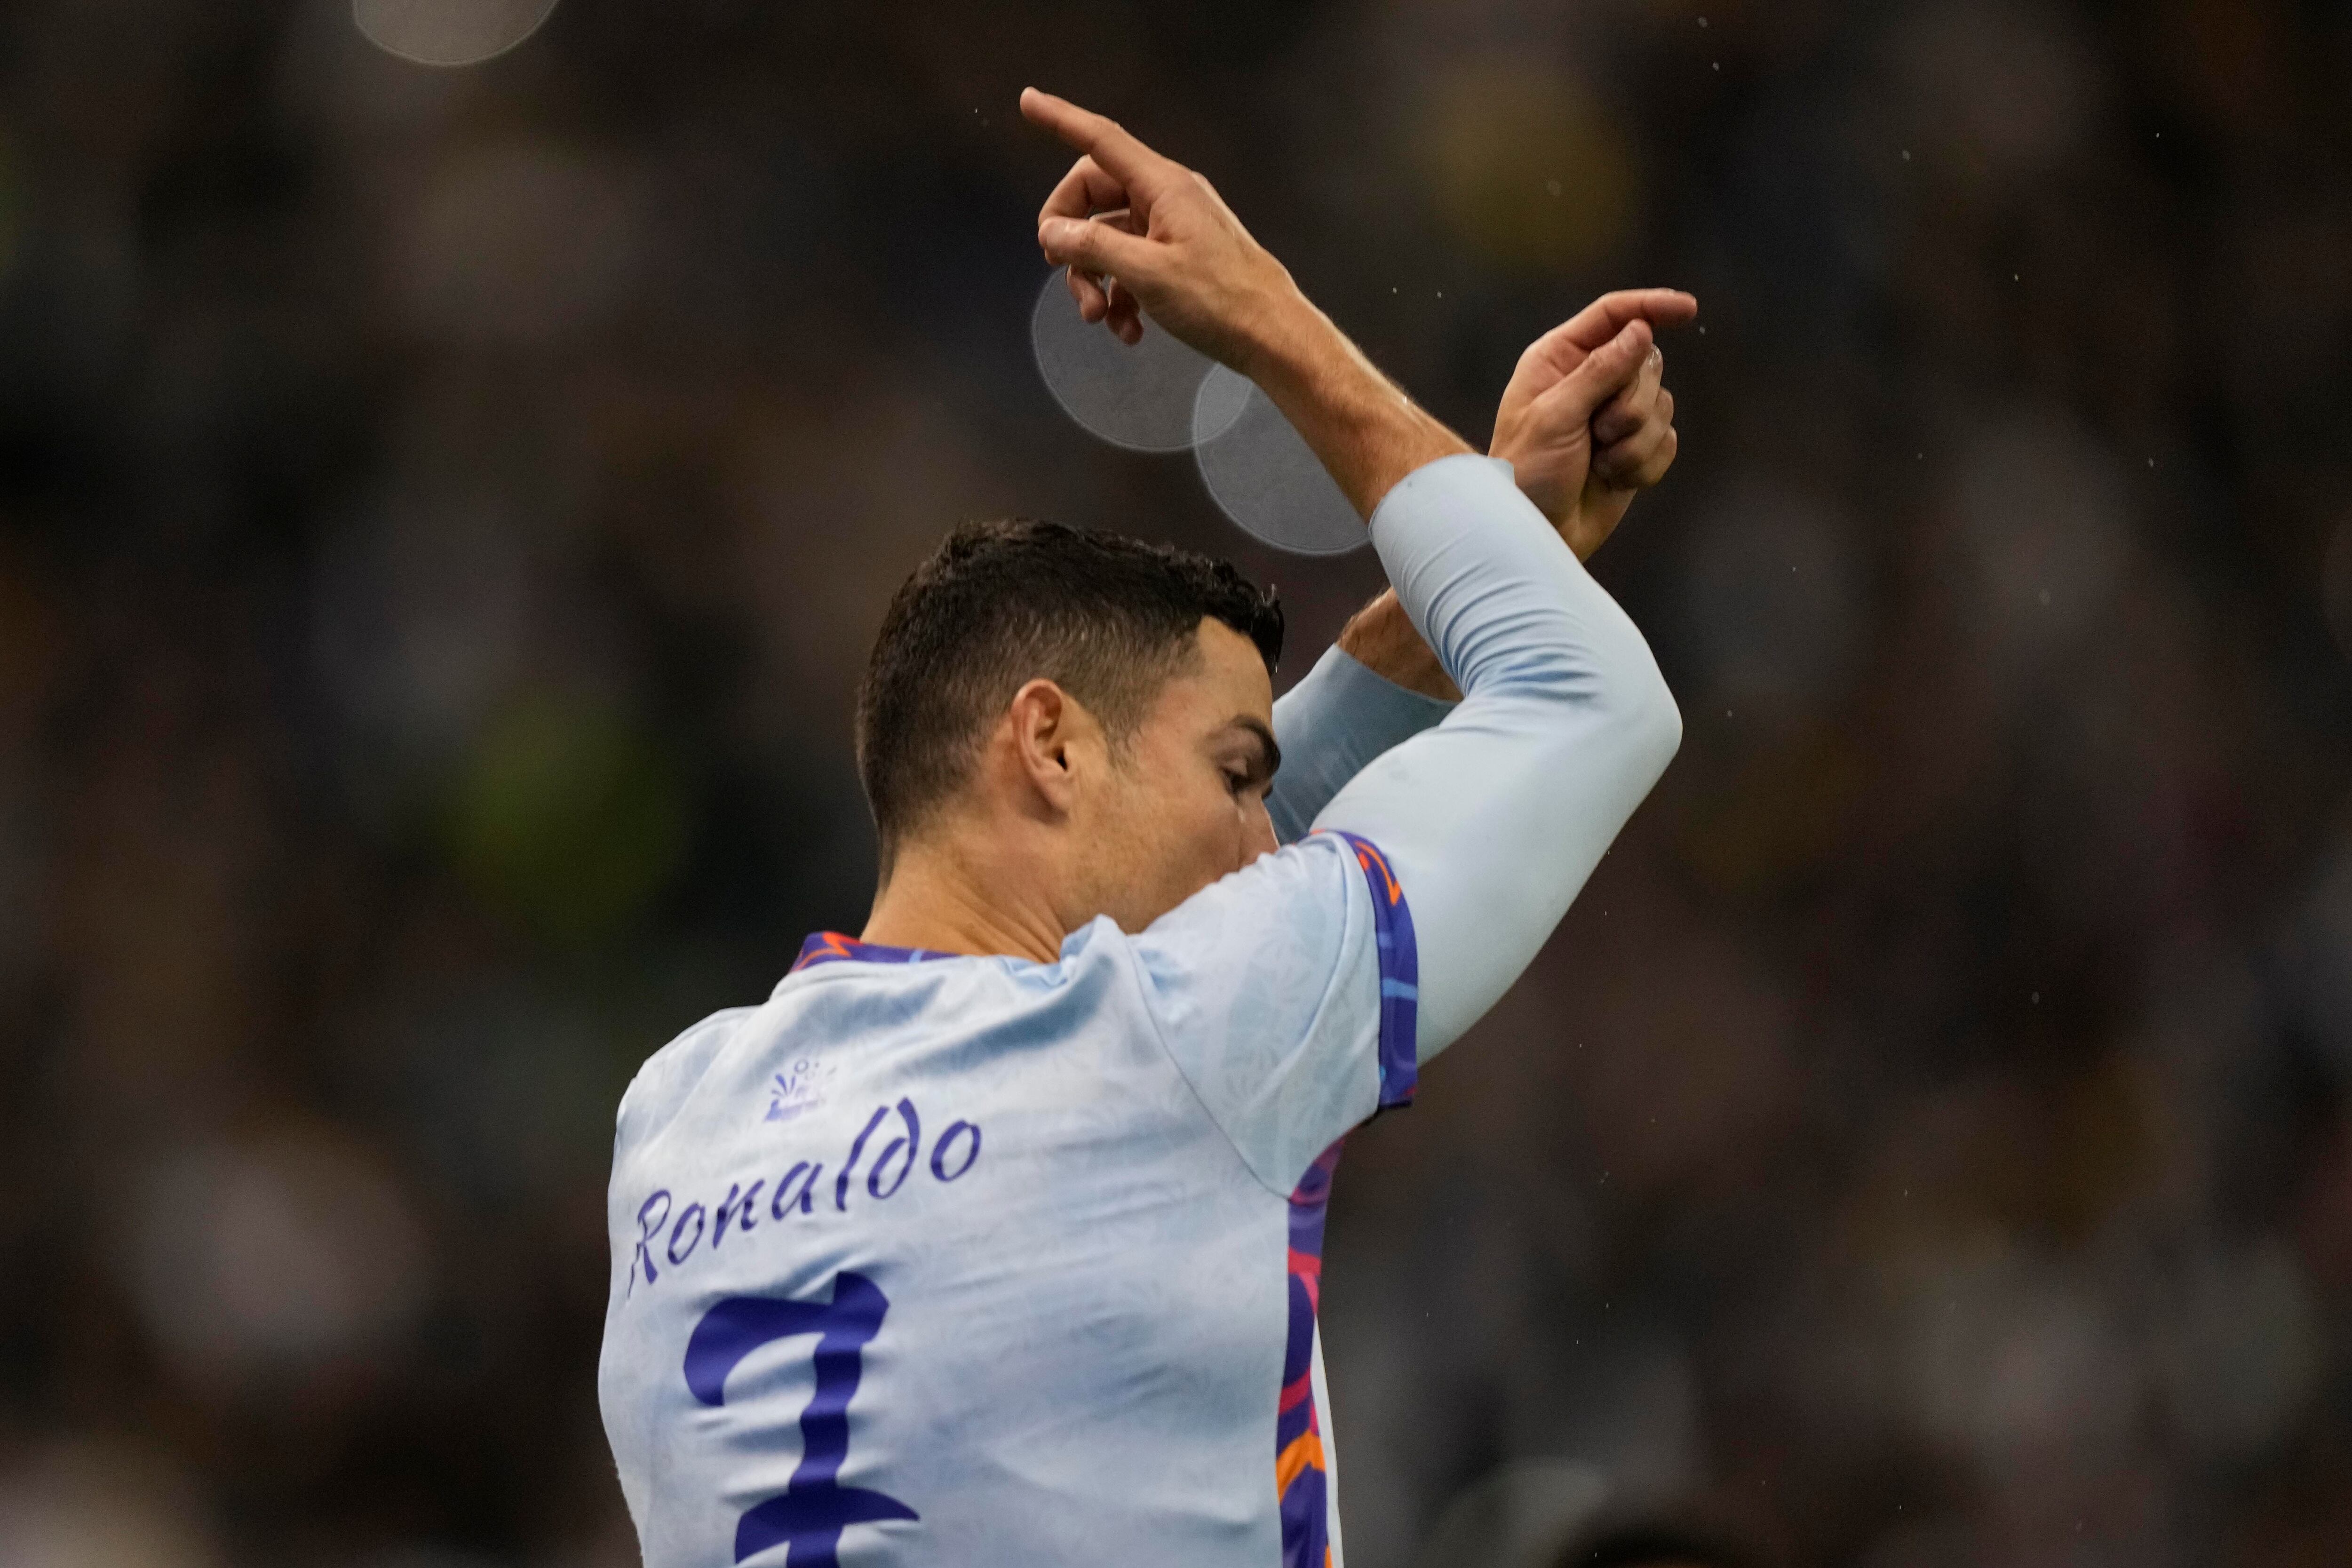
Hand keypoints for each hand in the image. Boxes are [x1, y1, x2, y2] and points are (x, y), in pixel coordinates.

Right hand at [1021, 88, 1305, 375]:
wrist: (1272, 336)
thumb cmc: (1220, 300)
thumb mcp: (1147, 273)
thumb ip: (1094, 246)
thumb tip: (1053, 231)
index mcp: (1162, 186)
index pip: (1100, 140)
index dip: (1061, 120)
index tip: (1027, 101)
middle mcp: (1166, 198)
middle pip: (1094, 196)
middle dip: (1072, 236)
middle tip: (1060, 270)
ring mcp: (1172, 229)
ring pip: (1109, 238)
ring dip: (1095, 279)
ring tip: (1099, 318)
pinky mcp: (1177, 259)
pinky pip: (1131, 266)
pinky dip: (1121, 297)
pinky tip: (1128, 330)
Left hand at [1490, 290, 1696, 559]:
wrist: (1535, 533)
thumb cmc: (1527, 473)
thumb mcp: (1554, 417)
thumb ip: (1598, 371)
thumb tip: (1640, 330)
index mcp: (1560, 359)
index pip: (1613, 315)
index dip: (1651, 306)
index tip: (1688, 309)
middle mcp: (1590, 380)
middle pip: (1647, 362)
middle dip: (1631, 403)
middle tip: (1597, 433)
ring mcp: (1615, 415)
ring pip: (1663, 404)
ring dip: (1635, 441)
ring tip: (1600, 462)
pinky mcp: (1634, 449)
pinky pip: (1667, 441)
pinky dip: (1644, 463)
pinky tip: (1613, 478)